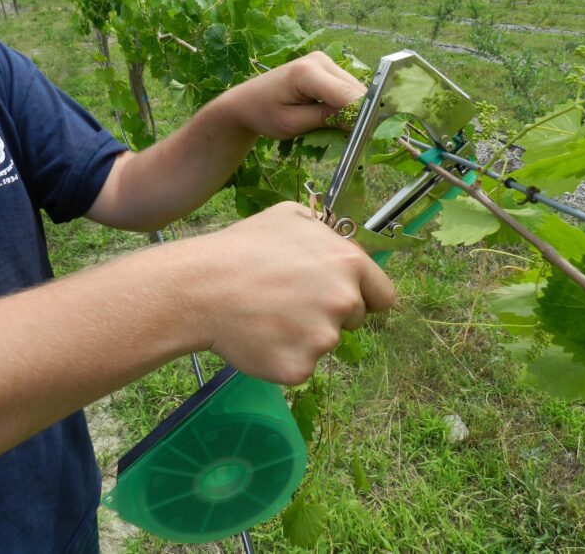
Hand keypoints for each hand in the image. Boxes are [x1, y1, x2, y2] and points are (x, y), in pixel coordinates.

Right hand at [180, 202, 393, 384]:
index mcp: (348, 264)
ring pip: (323, 343)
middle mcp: (343, 302)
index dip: (364, 297)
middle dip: (329, 313)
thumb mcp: (290, 216)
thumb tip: (335, 244)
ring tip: (266, 316)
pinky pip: (299, 366)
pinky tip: (258, 337)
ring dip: (303, 335)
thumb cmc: (243, 247)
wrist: (200, 287)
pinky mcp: (299, 368)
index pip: (383, 296)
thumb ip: (325, 232)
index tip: (342, 300)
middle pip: (353, 319)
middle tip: (289, 302)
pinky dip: (282, 357)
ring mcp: (322, 340)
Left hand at [220, 52, 366, 139]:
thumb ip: (324, 119)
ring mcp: (326, 62)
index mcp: (308, 73)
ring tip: (339, 131)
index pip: (347, 95)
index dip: (360, 116)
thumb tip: (357, 121)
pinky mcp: (328, 69)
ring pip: (355, 91)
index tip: (363, 139)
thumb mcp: (292, 123)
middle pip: (355, 91)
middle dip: (358, 115)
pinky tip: (334, 119)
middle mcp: (321, 60)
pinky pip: (347, 90)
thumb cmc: (264, 114)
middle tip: (352, 141)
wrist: (248, 101)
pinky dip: (346, 107)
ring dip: (353, 112)